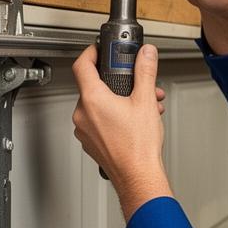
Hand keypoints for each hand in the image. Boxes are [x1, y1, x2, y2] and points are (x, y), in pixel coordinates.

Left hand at [72, 43, 172, 220]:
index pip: (81, 65)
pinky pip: (99, 120)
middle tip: (134, 82)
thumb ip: (145, 72)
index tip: (99, 49)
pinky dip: (114, 115)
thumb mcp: (145, 101)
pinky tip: (134, 119)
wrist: (138, 178)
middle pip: (94, 86)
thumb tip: (146, 54)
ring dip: (120, 100)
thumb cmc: (138, 147)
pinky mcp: (90, 142)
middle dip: (118, 82)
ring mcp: (84, 130)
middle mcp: (83, 115)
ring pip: (98, 105)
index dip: (90, 52)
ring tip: (143, 104)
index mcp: (92, 100)